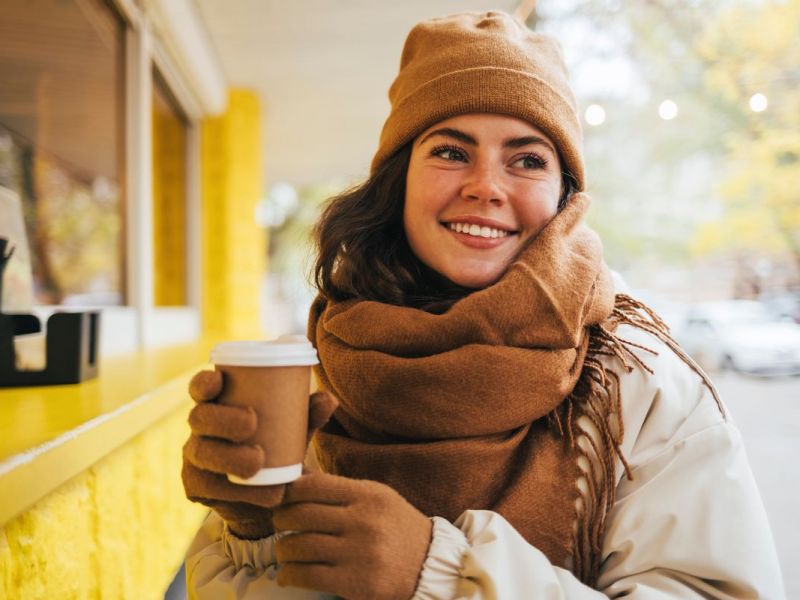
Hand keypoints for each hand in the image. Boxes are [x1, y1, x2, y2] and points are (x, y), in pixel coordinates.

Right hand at [182, 369, 337, 538]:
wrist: (266, 493)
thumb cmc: (277, 444)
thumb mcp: (293, 428)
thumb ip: (308, 414)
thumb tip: (329, 399)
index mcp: (218, 403)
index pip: (201, 387)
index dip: (204, 382)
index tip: (218, 381)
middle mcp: (200, 427)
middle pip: (199, 417)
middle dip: (222, 418)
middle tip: (251, 423)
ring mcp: (194, 457)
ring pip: (202, 453)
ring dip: (229, 456)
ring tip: (258, 461)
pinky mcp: (195, 486)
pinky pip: (209, 486)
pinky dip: (239, 491)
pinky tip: (264, 494)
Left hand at [272, 473, 432, 599]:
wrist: (430, 566)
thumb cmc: (397, 528)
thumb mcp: (377, 498)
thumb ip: (339, 490)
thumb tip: (297, 478)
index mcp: (367, 495)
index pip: (313, 485)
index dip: (289, 491)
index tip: (283, 498)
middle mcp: (363, 521)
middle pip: (301, 515)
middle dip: (280, 519)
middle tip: (279, 523)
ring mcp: (359, 554)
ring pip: (300, 547)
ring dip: (283, 550)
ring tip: (284, 550)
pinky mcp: (356, 583)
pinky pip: (307, 576)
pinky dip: (289, 575)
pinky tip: (288, 575)